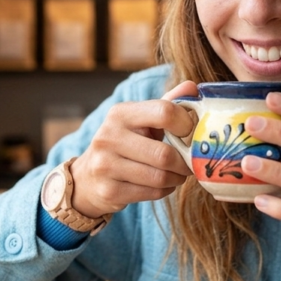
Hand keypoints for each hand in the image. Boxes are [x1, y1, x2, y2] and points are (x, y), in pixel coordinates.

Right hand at [70, 81, 197, 218]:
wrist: (87, 177)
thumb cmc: (124, 143)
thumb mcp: (141, 120)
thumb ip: (167, 104)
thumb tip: (192, 86)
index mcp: (120, 113)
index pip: (164, 112)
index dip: (186, 124)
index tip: (191, 133)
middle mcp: (109, 137)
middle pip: (164, 154)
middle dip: (184, 162)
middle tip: (190, 163)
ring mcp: (105, 165)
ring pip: (160, 177)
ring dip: (177, 178)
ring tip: (177, 174)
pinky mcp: (109, 190)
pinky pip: (152, 193)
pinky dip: (165, 190)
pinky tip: (163, 184)